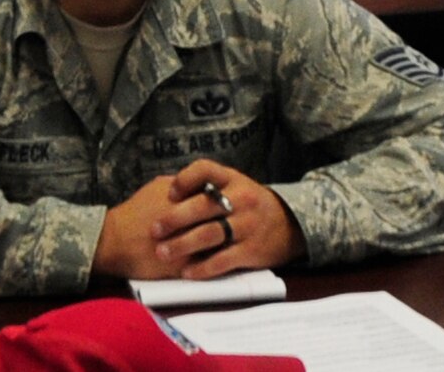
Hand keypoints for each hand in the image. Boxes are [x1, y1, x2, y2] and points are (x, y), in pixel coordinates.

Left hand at [151, 161, 305, 280]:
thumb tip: (165, 192)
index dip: (185, 179)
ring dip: (182, 245)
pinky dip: (202, 268)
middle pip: (203, 206)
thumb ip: (208, 188)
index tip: (169, 193)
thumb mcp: (235, 186)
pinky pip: (223, 260)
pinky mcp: (252, 250)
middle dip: (175, 219)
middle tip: (154, 230)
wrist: (290, 224)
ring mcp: (248, 225)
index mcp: (233, 179)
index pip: (206, 169)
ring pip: (209, 234)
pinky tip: (186, 272)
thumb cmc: (249, 205)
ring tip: (162, 252)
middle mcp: (241, 199)